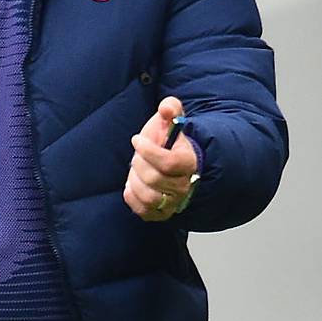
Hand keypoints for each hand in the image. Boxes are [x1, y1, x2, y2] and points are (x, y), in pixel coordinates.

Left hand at [123, 96, 197, 220]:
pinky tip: (132, 184)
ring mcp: (174, 202)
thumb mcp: (170, 118)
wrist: (170, 158)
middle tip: (136, 154)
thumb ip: (170, 108)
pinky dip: (132, 197)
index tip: (136, 139)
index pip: (168, 163)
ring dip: (135, 180)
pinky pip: (143, 211)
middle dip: (139, 163)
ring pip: (149, 198)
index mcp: (189, 162)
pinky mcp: (161, 213)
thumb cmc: (168, 139)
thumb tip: (166, 109)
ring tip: (135, 169)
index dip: (147, 151)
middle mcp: (185, 186)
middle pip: (155, 180)